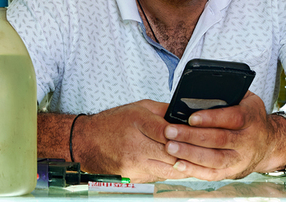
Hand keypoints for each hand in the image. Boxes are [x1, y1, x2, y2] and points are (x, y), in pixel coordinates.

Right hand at [72, 99, 187, 182]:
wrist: (86, 142)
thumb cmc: (111, 123)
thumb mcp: (137, 107)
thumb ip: (162, 111)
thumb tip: (185, 114)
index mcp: (137, 121)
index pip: (168, 131)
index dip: (184, 134)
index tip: (194, 135)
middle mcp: (135, 144)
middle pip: (172, 153)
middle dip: (187, 152)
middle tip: (200, 151)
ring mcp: (133, 163)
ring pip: (168, 169)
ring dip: (182, 166)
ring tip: (190, 160)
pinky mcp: (132, 177)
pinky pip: (158, 177)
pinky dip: (167, 172)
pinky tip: (173, 166)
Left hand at [160, 91, 285, 180]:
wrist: (270, 144)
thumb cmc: (250, 116)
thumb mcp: (245, 99)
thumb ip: (228, 93)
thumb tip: (200, 88)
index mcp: (251, 118)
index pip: (232, 118)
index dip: (211, 118)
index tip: (191, 117)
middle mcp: (248, 140)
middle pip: (219, 139)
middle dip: (192, 136)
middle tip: (170, 131)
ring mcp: (241, 158)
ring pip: (215, 159)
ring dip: (191, 154)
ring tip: (170, 147)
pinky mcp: (233, 171)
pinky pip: (213, 174)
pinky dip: (195, 171)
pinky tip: (179, 164)